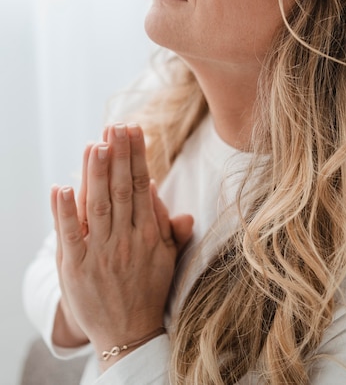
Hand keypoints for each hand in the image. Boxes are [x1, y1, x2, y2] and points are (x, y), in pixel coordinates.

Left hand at [51, 123, 192, 365]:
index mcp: (148, 235)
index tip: (134, 130)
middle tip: (116, 126)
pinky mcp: (76, 268)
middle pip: (122, 190)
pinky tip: (61, 188)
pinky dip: (64, 212)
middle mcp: (125, 241)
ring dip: (96, 175)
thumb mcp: (168, 258)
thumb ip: (170, 226)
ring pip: (98, 207)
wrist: (128, 333)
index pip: (142, 186)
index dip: (137, 157)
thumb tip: (165, 193)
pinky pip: (70, 236)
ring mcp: (100, 254)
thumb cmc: (148, 289)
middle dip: (119, 155)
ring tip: (96, 145)